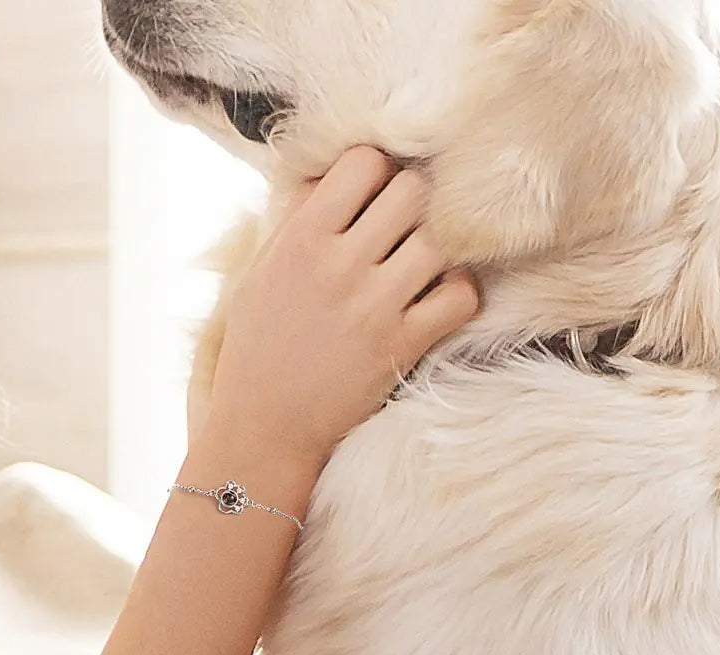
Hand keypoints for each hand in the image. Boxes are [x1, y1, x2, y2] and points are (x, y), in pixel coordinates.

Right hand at [203, 146, 478, 466]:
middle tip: (400, 227)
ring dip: (436, 245)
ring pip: (442, 238)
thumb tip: (329, 173)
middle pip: (412, 190)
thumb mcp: (258, 274)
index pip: (364, 162)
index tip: (370, 194)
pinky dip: (458, 291)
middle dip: (411, 203)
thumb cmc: (257, 348)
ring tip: (419, 262)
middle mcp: (340, 266)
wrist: (266, 427)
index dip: (374, 171)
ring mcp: (376, 306)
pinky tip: (436, 297)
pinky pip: (462, 295)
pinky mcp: (403, 346)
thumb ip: (295, 220)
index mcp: (301, 241)